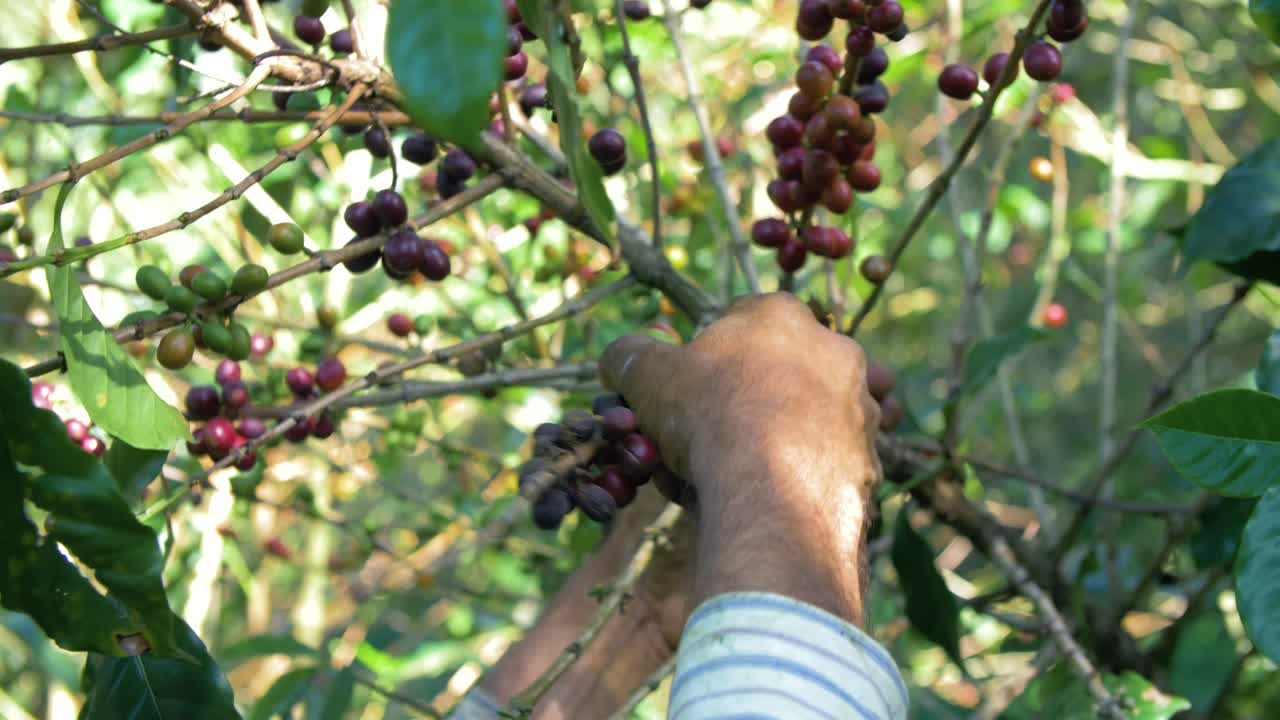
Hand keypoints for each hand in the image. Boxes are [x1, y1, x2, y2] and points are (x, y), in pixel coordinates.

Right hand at [600, 292, 881, 622]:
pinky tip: (763, 502)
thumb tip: (619, 357)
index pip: (744, 322)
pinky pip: (823, 470)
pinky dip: (795, 483)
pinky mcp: (871, 462)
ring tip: (728, 479)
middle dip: (744, 405)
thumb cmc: (710, 411)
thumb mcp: (649, 376)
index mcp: (784, 315)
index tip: (689, 394)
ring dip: (771, 446)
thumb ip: (631, 357)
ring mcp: (860, 410)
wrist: (774, 487)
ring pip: (803, 425)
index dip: (709, 359)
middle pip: (778, 375)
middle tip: (703, 443)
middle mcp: (836, 353)